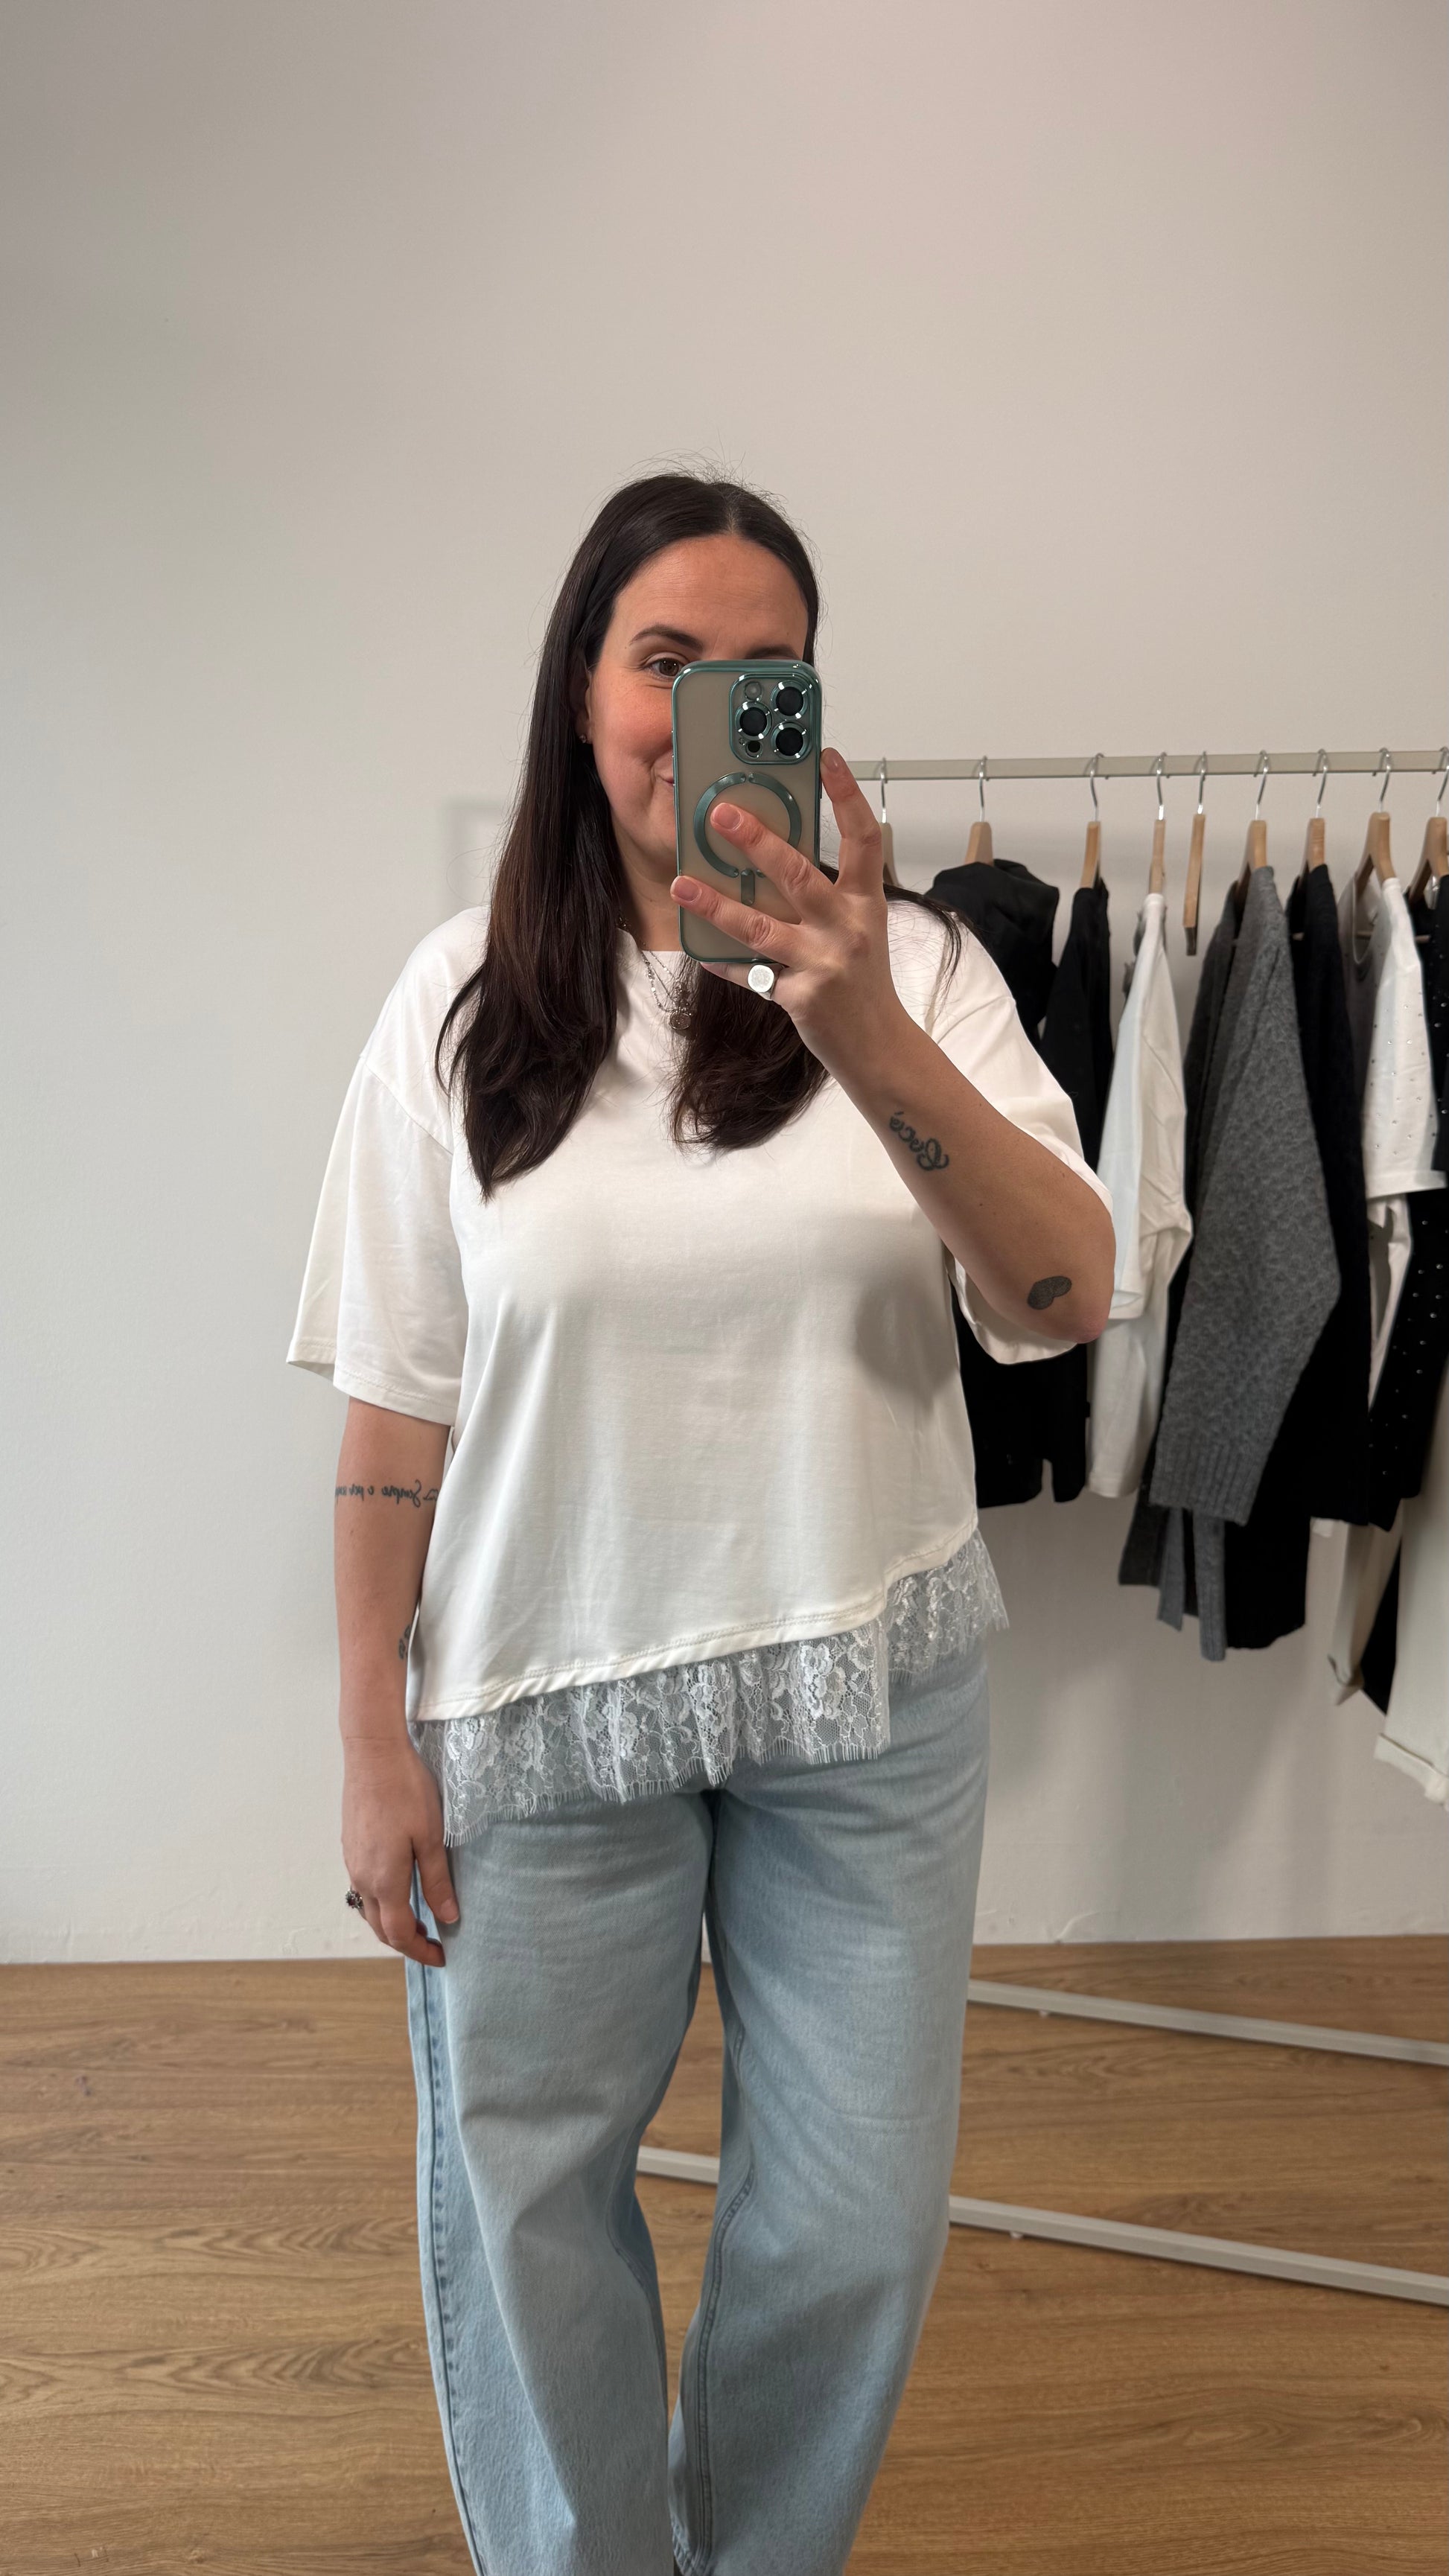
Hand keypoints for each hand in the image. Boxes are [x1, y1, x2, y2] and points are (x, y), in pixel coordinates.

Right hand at [342, 1733, 458, 1966]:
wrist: (372, 1754)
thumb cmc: (406, 1791)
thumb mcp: (431, 1837)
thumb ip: (436, 1882)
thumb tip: (447, 1918)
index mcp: (384, 1880)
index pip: (398, 1934)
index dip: (419, 1951)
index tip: (441, 1957)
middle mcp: (362, 1877)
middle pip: (379, 1927)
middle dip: (405, 1942)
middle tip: (433, 1943)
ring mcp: (352, 1861)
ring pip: (368, 1908)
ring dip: (391, 1922)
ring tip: (419, 1919)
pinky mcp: (351, 1845)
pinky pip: (363, 1887)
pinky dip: (382, 1901)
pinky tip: (400, 1887)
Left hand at [671, 747, 903, 1078]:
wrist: (880, 1047)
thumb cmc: (863, 981)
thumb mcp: (857, 928)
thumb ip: (823, 896)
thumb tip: (773, 856)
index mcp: (864, 902)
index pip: (863, 837)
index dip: (847, 795)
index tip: (826, 757)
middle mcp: (847, 927)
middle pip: (798, 875)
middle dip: (757, 841)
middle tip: (721, 815)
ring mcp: (824, 963)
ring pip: (761, 927)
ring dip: (716, 904)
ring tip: (682, 882)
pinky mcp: (801, 997)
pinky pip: (752, 975)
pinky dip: (724, 964)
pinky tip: (699, 951)